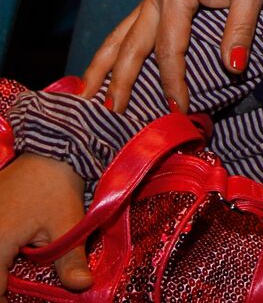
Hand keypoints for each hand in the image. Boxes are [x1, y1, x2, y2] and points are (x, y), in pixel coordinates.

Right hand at [0, 154, 89, 300]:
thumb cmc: (57, 187)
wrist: (50, 149)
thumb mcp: (66, 226)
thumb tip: (81, 286)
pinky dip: (1, 250)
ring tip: (11, 273)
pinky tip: (11, 253)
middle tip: (12, 289)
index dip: (4, 300)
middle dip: (1, 282)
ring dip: (0, 267)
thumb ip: (70, 261)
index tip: (14, 301)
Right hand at [81, 0, 262, 113]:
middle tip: (111, 114)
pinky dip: (115, 48)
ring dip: (102, 65)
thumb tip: (234, 67)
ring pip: (120, 34)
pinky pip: (130, 26)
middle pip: (131, 45)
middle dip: (120, 81)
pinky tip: (108, 66)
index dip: (173, 81)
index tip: (179, 109)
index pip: (169, 49)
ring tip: (85, 94)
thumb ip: (240, 29)